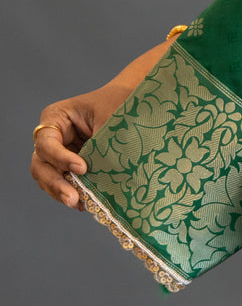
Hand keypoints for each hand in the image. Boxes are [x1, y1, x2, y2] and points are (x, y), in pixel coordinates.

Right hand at [30, 38, 172, 208]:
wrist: (136, 101)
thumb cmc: (121, 103)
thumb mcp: (110, 120)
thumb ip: (99, 146)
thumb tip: (97, 177)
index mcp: (56, 117)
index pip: (46, 143)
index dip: (60, 158)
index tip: (83, 168)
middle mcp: (53, 136)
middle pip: (41, 164)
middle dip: (55, 183)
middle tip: (72, 199)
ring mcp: (61, 151)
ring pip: (49, 177)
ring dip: (61, 192)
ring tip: (79, 204)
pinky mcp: (72, 164)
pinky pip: (65, 181)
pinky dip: (72, 192)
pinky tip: (85, 204)